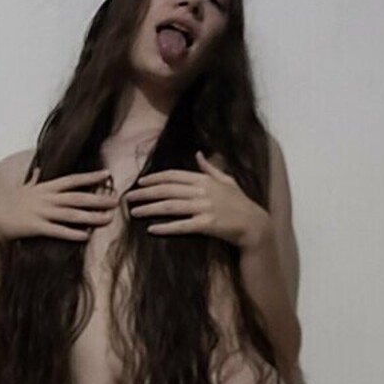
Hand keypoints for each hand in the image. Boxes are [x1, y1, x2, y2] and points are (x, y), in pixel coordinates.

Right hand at [0, 167, 117, 242]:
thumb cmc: (7, 203)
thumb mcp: (22, 187)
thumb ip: (33, 179)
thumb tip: (37, 169)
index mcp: (45, 188)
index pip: (72, 180)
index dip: (91, 177)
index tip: (107, 175)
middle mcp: (47, 199)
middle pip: (77, 198)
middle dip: (98, 199)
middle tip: (116, 200)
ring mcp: (42, 213)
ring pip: (72, 214)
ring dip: (91, 217)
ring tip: (108, 219)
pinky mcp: (36, 227)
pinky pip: (58, 231)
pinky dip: (72, 233)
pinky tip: (86, 236)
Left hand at [123, 151, 268, 248]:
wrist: (255, 224)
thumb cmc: (240, 202)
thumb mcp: (227, 180)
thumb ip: (210, 168)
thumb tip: (198, 154)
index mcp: (204, 180)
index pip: (173, 176)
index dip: (154, 178)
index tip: (140, 183)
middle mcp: (202, 192)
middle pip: (167, 190)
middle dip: (145, 193)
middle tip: (128, 198)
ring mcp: (204, 208)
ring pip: (170, 207)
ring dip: (150, 209)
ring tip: (134, 212)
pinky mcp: (207, 225)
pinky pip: (182, 225)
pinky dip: (166, 227)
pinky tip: (152, 229)